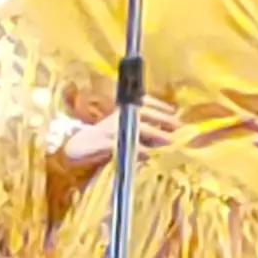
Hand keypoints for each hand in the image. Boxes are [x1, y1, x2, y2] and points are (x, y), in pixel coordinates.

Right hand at [56, 98, 181, 168]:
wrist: (79, 148)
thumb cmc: (105, 140)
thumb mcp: (123, 131)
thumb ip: (143, 133)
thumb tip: (169, 137)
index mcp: (123, 112)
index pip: (144, 102)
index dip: (160, 105)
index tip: (174, 110)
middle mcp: (119, 117)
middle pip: (145, 112)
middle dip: (163, 119)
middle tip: (179, 126)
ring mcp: (113, 129)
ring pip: (138, 128)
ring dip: (156, 134)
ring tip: (170, 140)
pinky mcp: (108, 143)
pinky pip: (127, 146)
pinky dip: (140, 151)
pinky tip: (149, 155)